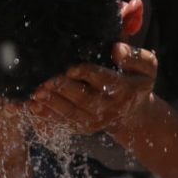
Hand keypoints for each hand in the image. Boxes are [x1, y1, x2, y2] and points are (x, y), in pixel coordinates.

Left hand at [27, 43, 156, 136]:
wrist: (132, 112)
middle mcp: (109, 108)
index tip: (71, 68)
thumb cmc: (135, 80)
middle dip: (64, 91)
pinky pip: (61, 123)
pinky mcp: (81, 127)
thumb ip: (135, 57)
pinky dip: (45, 116)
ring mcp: (94, 120)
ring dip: (51, 105)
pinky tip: (30, 107)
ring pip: (71, 114)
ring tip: (35, 95)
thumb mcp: (146, 66)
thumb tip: (117, 49)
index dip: (87, 74)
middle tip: (47, 82)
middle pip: (85, 100)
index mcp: (125, 90)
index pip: (105, 81)